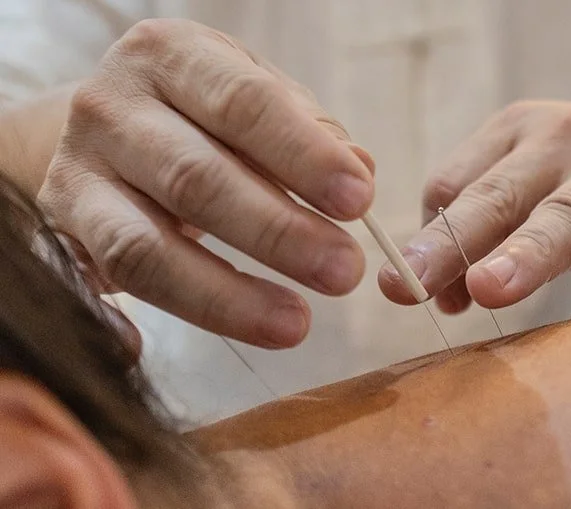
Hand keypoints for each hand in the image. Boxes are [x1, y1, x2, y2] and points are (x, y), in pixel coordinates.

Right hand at [38, 19, 375, 347]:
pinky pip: (91, 287)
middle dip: (279, 232)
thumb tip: (359, 170)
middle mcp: (111, 108)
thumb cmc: (206, 115)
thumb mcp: (258, 99)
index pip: (244, 104)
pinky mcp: (58, 235)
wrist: (106, 128)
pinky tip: (151, 349)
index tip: (360, 201)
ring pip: (144, 248)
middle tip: (345, 271)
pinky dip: (115, 324)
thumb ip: (310, 132)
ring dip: (225, 295)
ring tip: (296, 324)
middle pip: (196, 179)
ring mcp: (76, 174)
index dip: (305, 156)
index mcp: (170, 57)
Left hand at [378, 100, 570, 312]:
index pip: (452, 187)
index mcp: (510, 137)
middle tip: (409, 285)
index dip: (431, 242)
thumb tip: (441, 294)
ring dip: (524, 248)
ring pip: (562, 210)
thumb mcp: (534, 207)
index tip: (416, 291)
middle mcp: (554, 139)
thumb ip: (489, 242)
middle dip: (449, 244)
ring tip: (488, 285)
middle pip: (493, 196)